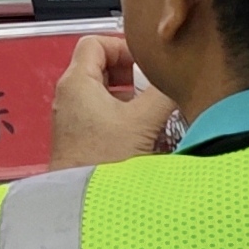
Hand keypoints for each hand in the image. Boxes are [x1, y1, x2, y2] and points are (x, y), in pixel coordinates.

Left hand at [49, 34, 177, 167]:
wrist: (84, 205)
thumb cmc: (102, 162)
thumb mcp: (142, 122)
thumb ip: (162, 94)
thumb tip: (179, 80)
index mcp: (76, 83)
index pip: (95, 42)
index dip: (123, 47)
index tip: (146, 62)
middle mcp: (69, 98)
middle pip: (100, 68)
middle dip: (131, 74)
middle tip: (154, 86)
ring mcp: (73, 120)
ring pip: (104, 94)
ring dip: (130, 98)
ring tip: (154, 110)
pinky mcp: (80, 141)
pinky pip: (102, 116)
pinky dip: (123, 117)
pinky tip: (144, 134)